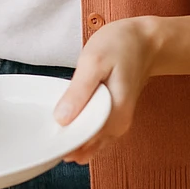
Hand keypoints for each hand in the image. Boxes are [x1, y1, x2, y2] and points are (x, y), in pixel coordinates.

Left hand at [53, 17, 162, 163]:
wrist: (146, 41)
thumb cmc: (120, 47)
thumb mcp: (94, 62)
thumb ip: (79, 92)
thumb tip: (62, 120)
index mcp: (114, 117)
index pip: (81, 144)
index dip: (60, 141)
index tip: (43, 133)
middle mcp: (117, 127)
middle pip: (83, 147)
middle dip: (62, 140)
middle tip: (43, 124)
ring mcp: (116, 124)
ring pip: (87, 142)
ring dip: (69, 135)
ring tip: (51, 119)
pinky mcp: (112, 117)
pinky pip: (92, 133)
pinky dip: (78, 129)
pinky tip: (67, 116)